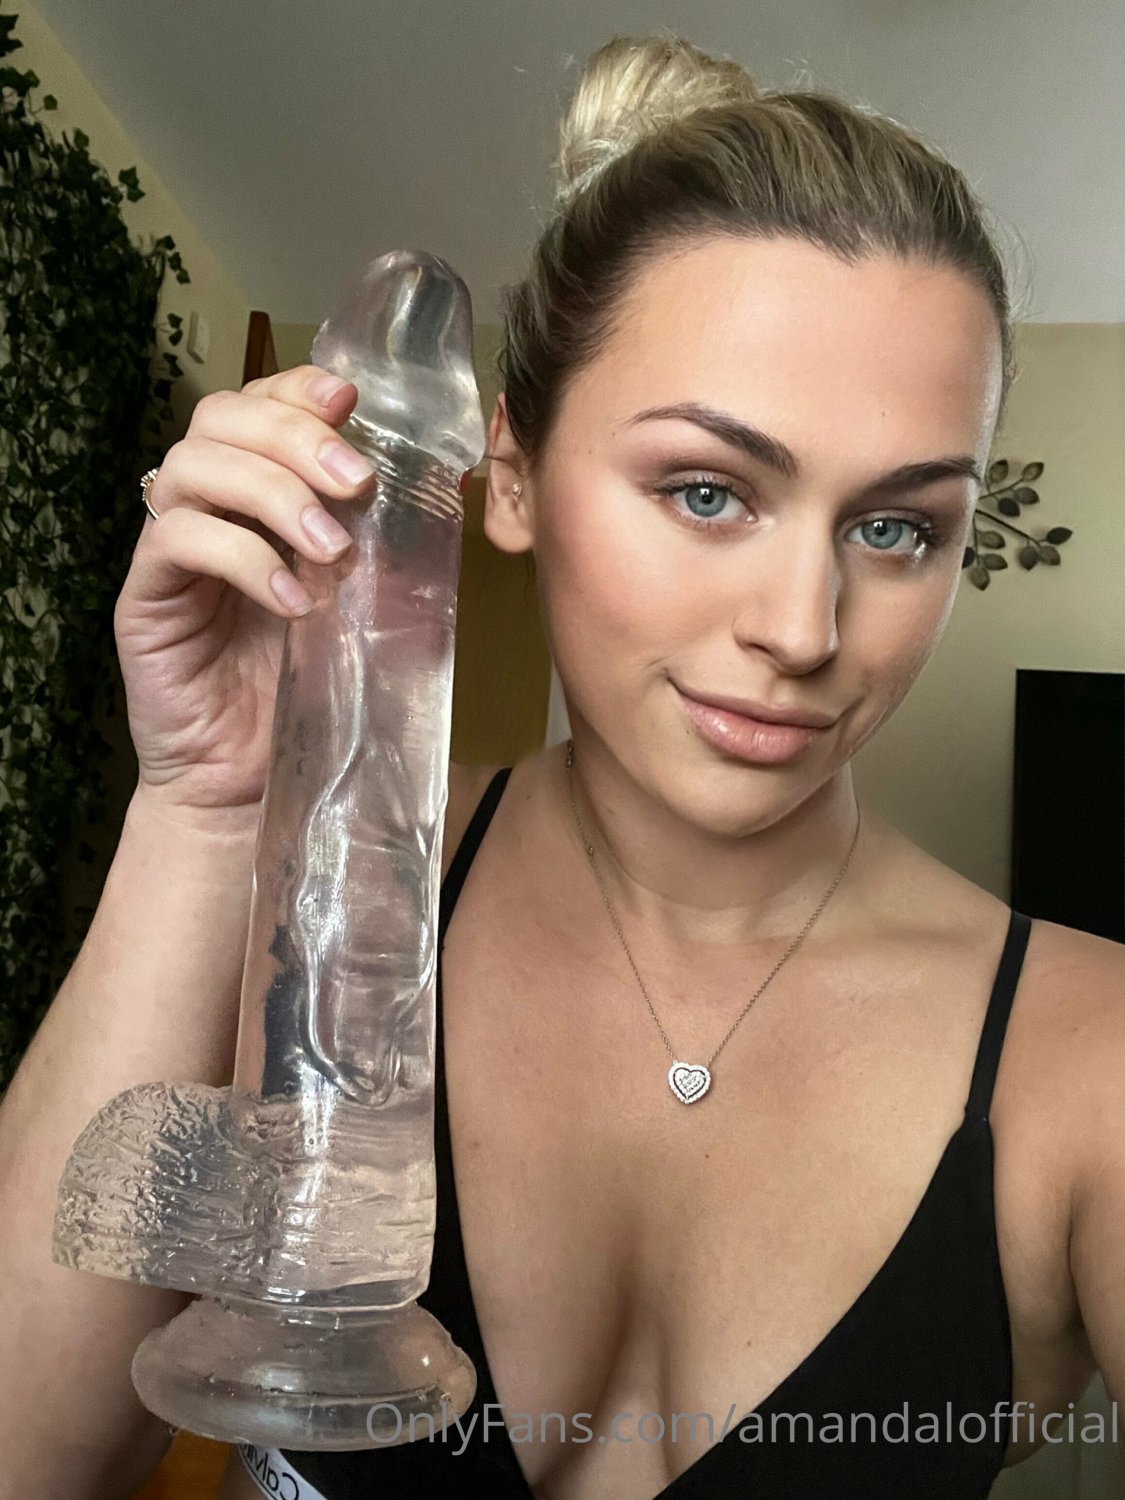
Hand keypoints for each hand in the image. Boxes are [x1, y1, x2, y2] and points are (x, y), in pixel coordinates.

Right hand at [114, 366, 377, 823]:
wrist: (244, 782)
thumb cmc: (303, 690)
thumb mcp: (361, 608)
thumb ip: (386, 550)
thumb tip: (445, 495)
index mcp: (251, 495)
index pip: (257, 405)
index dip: (297, 389)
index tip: (352, 402)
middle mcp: (202, 507)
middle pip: (220, 418)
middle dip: (295, 436)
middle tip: (357, 482)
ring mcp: (166, 549)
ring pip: (193, 468)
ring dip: (273, 494)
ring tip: (332, 549)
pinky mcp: (142, 597)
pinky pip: (178, 542)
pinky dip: (245, 558)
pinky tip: (294, 600)